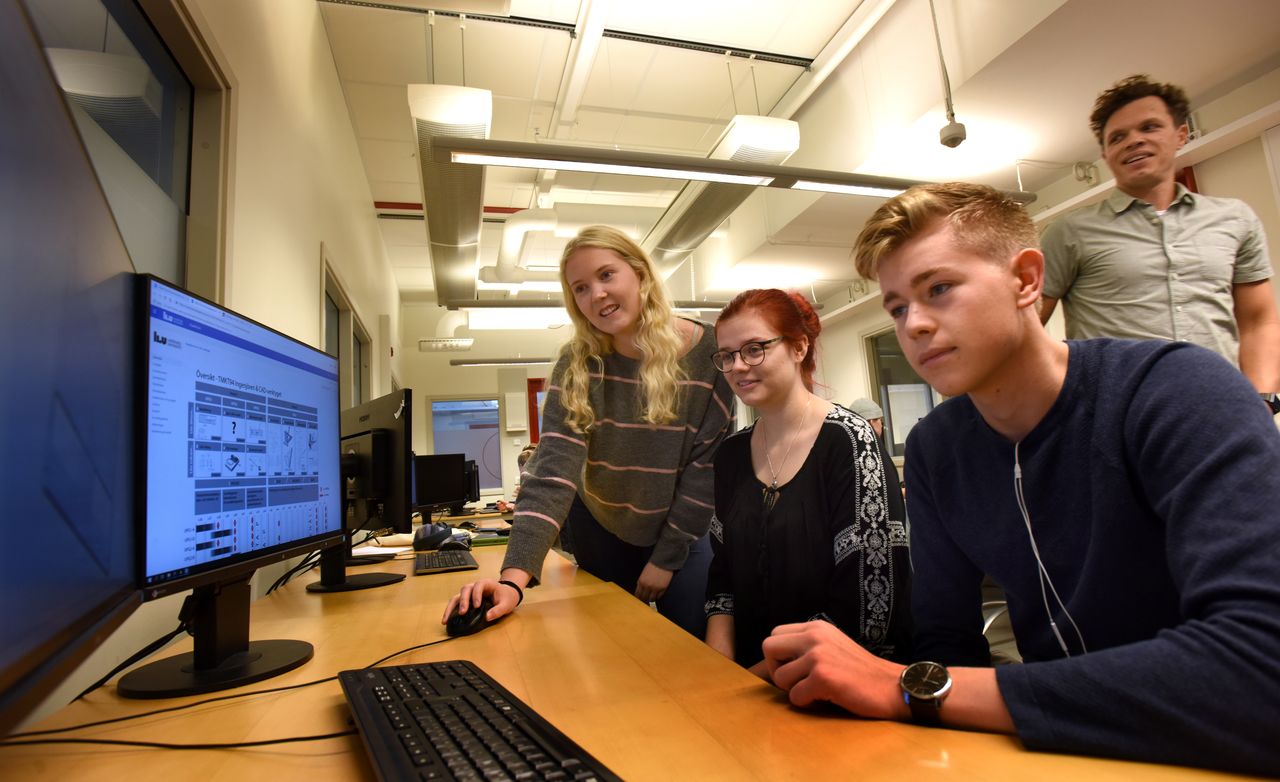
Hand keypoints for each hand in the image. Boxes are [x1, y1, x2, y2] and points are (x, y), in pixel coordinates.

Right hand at [441, 578, 520, 624]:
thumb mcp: (506, 604)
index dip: (476, 594)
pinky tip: (447, 619)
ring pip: (457, 596)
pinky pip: (456, 603)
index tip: (477, 606)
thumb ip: (498, 610)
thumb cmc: (506, 597)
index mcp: (486, 584)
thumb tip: (487, 617)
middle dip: (463, 601)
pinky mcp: (466, 600)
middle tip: (462, 612)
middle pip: (465, 589)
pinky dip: (451, 610)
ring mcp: (469, 593)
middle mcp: (475, 587)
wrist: (506, 595)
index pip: (479, 585)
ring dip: (451, 607)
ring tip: (446, 619)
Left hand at [634, 562, 673, 601]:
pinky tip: (657, 596)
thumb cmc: (652, 566)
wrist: (662, 562)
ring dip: (651, 600)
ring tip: (651, 600)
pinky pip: (659, 596)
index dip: (638, 598)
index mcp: (641, 582)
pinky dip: (657, 597)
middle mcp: (647, 587)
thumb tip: (640, 591)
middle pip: (644, 598)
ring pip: (652, 599)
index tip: (639, 600)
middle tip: (645, 602)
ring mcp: (655, 588)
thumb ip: (641, 583)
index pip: (638, 594)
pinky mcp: (663, 588)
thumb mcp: (643, 574)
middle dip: (644, 600)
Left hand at [762, 621, 905, 719]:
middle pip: (768, 648)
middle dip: (777, 669)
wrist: (893, 686)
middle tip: (797, 682)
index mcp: (816, 627)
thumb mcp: (833, 646)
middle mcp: (815, 636)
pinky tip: (826, 699)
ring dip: (793, 690)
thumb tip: (772, 662)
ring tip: (816, 691)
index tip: (794, 670)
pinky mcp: (823, 677)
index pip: (774, 635)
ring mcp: (818, 655)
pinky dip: (807, 703)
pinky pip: (794, 696)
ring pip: (779, 676)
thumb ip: (807, 647)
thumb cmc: (862, 672)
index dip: (778, 656)